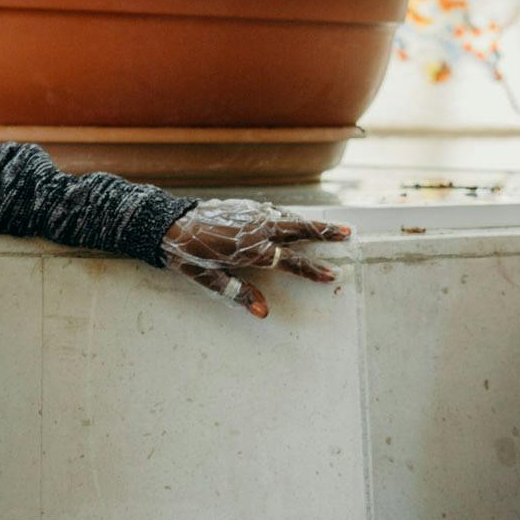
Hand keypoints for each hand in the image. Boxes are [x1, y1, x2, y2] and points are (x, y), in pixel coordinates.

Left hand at [158, 200, 348, 316]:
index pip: (290, 262)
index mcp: (252, 250)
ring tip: (331, 228)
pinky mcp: (246, 207)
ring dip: (311, 223)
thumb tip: (263, 312)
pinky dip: (291, 217)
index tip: (330, 275)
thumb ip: (239, 293)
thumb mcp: (211, 281)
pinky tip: (296, 222)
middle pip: (299, 230)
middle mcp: (257, 229)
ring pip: (289, 218)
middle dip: (325, 232)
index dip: (312, 270)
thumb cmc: (189, 256)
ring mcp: (252, 215)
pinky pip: (275, 212)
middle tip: (349, 233)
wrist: (170, 224)